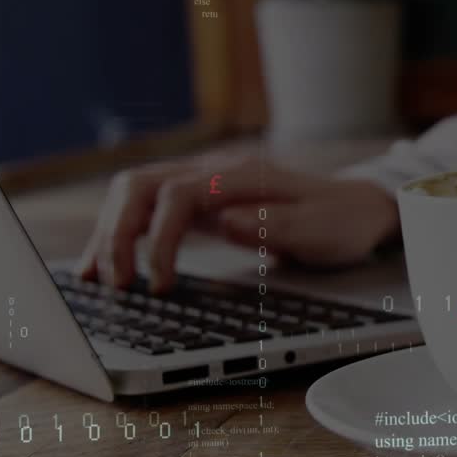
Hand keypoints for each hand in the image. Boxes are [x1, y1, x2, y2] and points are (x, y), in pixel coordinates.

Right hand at [75, 153, 399, 292]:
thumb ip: (273, 224)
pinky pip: (149, 210)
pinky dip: (124, 234)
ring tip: (95, 278)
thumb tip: (223, 221)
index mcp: (242, 177)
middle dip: (117, 233)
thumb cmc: (342, 222)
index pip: (177, 194)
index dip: (158, 239)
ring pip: (136, 194)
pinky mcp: (202, 203)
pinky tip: (108, 262)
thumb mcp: (319, 229)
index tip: (158, 283)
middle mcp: (215, 173)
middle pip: (141, 185)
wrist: (361, 208)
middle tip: (113, 283)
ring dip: (110, 232)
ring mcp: (205, 185)